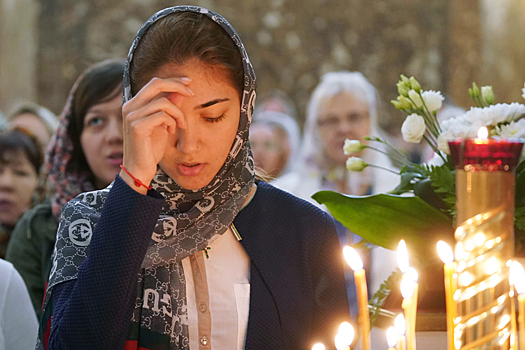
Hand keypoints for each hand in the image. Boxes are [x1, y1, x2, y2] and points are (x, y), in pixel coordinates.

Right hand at [120, 77, 193, 192]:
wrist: (140, 169)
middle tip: (191, 93)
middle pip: (156, 84)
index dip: (172, 81)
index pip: (154, 83)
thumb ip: (169, 107)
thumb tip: (180, 91)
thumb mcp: (163, 124)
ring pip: (163, 102)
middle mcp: (130, 106)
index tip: (188, 82)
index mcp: (134, 104)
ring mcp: (132, 116)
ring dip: (178, 113)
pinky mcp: (137, 127)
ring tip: (181, 125)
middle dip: (177, 86)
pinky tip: (171, 131)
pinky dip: (172, 122)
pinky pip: (162, 116)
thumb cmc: (151, 148)